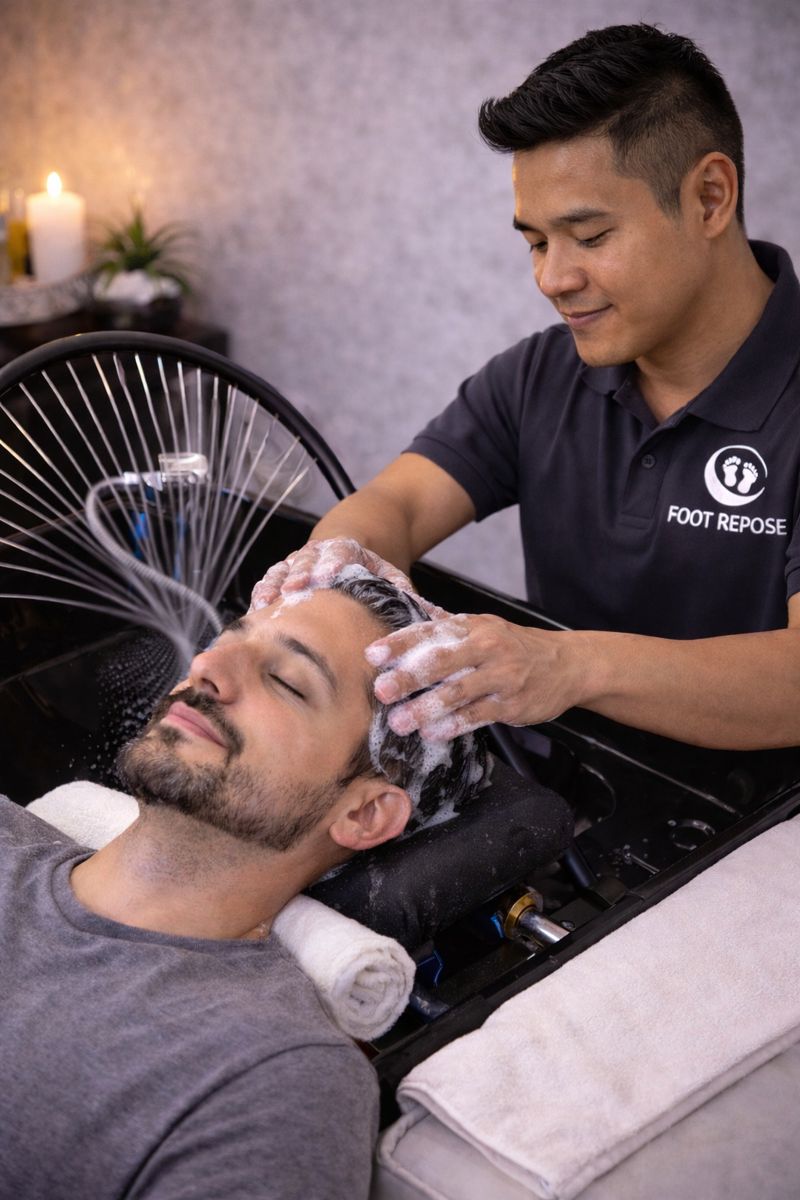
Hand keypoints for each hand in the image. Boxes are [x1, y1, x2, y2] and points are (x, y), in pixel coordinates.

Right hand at [249, 537, 442, 613]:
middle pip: (306, 560)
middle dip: (299, 575)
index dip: (332, 563)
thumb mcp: (393, 577)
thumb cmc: (372, 569)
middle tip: (293, 592)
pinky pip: (268, 581)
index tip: (326, 576)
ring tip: (264, 608)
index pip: (339, 552)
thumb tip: (441, 622)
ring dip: (274, 587)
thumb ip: (409, 598)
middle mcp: (319, 553)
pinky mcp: (283, 573)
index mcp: (348, 550)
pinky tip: (254, 613)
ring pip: (282, 570)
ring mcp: (298, 561)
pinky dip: (261, 594)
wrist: (350, 543)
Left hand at [365, 613, 587, 738]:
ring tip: (399, 722)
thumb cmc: (515, 646)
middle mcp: (487, 648)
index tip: (372, 655)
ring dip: (425, 708)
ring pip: (457, 693)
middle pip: (441, 662)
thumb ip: (446, 625)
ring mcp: (501, 677)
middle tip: (382, 691)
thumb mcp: (484, 626)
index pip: (431, 631)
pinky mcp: (511, 705)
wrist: (567, 664)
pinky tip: (432, 733)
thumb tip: (406, 609)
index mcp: (473, 626)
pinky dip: (453, 725)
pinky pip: (477, 717)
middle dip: (408, 677)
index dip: (400, 644)